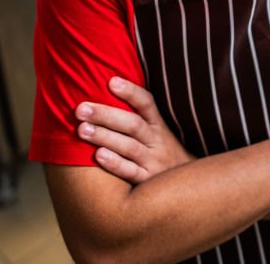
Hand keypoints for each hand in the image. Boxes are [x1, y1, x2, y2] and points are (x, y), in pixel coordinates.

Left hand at [75, 77, 193, 183]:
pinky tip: (98, 156)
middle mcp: (157, 141)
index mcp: (159, 125)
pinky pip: (131, 172)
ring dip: (105, 137)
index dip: (130, 92)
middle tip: (80, 109)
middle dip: (105, 115)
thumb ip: (138, 116)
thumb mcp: (158, 132)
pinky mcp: (148, 181)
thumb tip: (108, 88)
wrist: (188, 187)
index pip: (147, 103)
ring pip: (129, 147)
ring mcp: (154, 162)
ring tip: (82, 129)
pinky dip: (115, 164)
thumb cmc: (162, 154)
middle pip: (133, 124)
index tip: (111, 81)